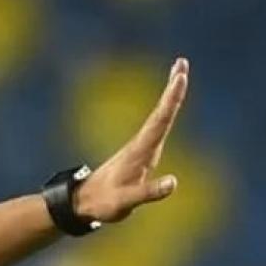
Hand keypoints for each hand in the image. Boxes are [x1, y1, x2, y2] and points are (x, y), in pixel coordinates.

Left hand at [74, 57, 189, 223]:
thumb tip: (174, 182)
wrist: (84, 202)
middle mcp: (141, 144)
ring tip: (180, 75)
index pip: (159, 121)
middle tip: (182, 62)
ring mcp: (140, 147)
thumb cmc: (104, 202)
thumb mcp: (126, 201)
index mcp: (139, 152)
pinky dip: (166, 112)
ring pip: (159, 116)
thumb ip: (149, 192)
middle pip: (160, 112)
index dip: (171, 100)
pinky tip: (169, 109)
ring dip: (171, 96)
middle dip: (172, 88)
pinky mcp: (140, 153)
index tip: (180, 77)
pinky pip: (157, 127)